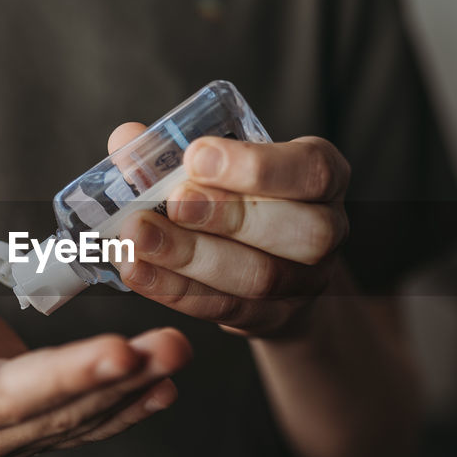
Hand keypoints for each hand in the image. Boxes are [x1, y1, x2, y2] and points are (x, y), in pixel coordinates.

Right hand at [0, 266, 190, 456]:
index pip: (15, 394)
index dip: (71, 374)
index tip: (120, 350)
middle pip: (61, 408)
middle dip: (121, 376)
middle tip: (173, 345)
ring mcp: (9, 442)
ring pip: (82, 416)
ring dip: (136, 387)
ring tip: (177, 353)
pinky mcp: (35, 432)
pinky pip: (88, 424)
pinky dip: (129, 406)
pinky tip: (164, 388)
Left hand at [108, 124, 349, 337]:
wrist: (268, 264)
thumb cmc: (239, 197)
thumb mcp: (221, 166)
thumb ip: (174, 151)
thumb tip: (128, 139)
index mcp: (322, 177)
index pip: (313, 171)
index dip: (258, 166)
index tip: (195, 157)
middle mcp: (328, 230)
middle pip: (302, 231)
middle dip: (230, 215)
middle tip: (172, 203)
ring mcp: (305, 282)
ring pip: (262, 277)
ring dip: (194, 256)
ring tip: (140, 237)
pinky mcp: (271, 318)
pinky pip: (226, 309)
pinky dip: (177, 289)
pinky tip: (138, 270)